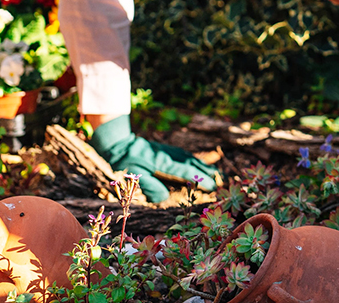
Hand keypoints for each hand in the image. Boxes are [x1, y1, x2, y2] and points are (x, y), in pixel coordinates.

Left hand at [90, 115, 219, 202]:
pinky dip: (193, 159)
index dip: (200, 179)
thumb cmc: (125, 162)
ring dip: (202, 164)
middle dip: (206, 171)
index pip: (186, 172)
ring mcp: (167, 151)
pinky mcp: (163, 149)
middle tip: (220, 179)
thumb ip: (150, 187)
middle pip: (192, 163)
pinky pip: (183, 154)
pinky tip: (195, 162)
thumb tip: (164, 197)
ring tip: (213, 171)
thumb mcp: (134, 177)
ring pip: (189, 158)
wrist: (118, 142)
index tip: (212, 186)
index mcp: (163, 163)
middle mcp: (168, 156)